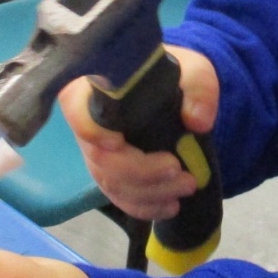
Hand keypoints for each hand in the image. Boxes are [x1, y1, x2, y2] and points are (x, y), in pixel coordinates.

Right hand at [57, 44, 219, 221]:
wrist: (172, 91)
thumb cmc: (174, 75)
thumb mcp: (193, 70)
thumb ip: (199, 88)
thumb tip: (197, 121)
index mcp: (94, 89)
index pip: (79, 112)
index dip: (93, 132)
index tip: (118, 143)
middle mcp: (87, 122)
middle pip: (101, 158)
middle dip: (143, 174)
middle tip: (183, 176)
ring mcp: (96, 150)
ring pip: (111, 182)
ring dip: (150, 194)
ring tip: (186, 188)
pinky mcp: (108, 171)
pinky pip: (117, 196)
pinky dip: (143, 206)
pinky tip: (169, 206)